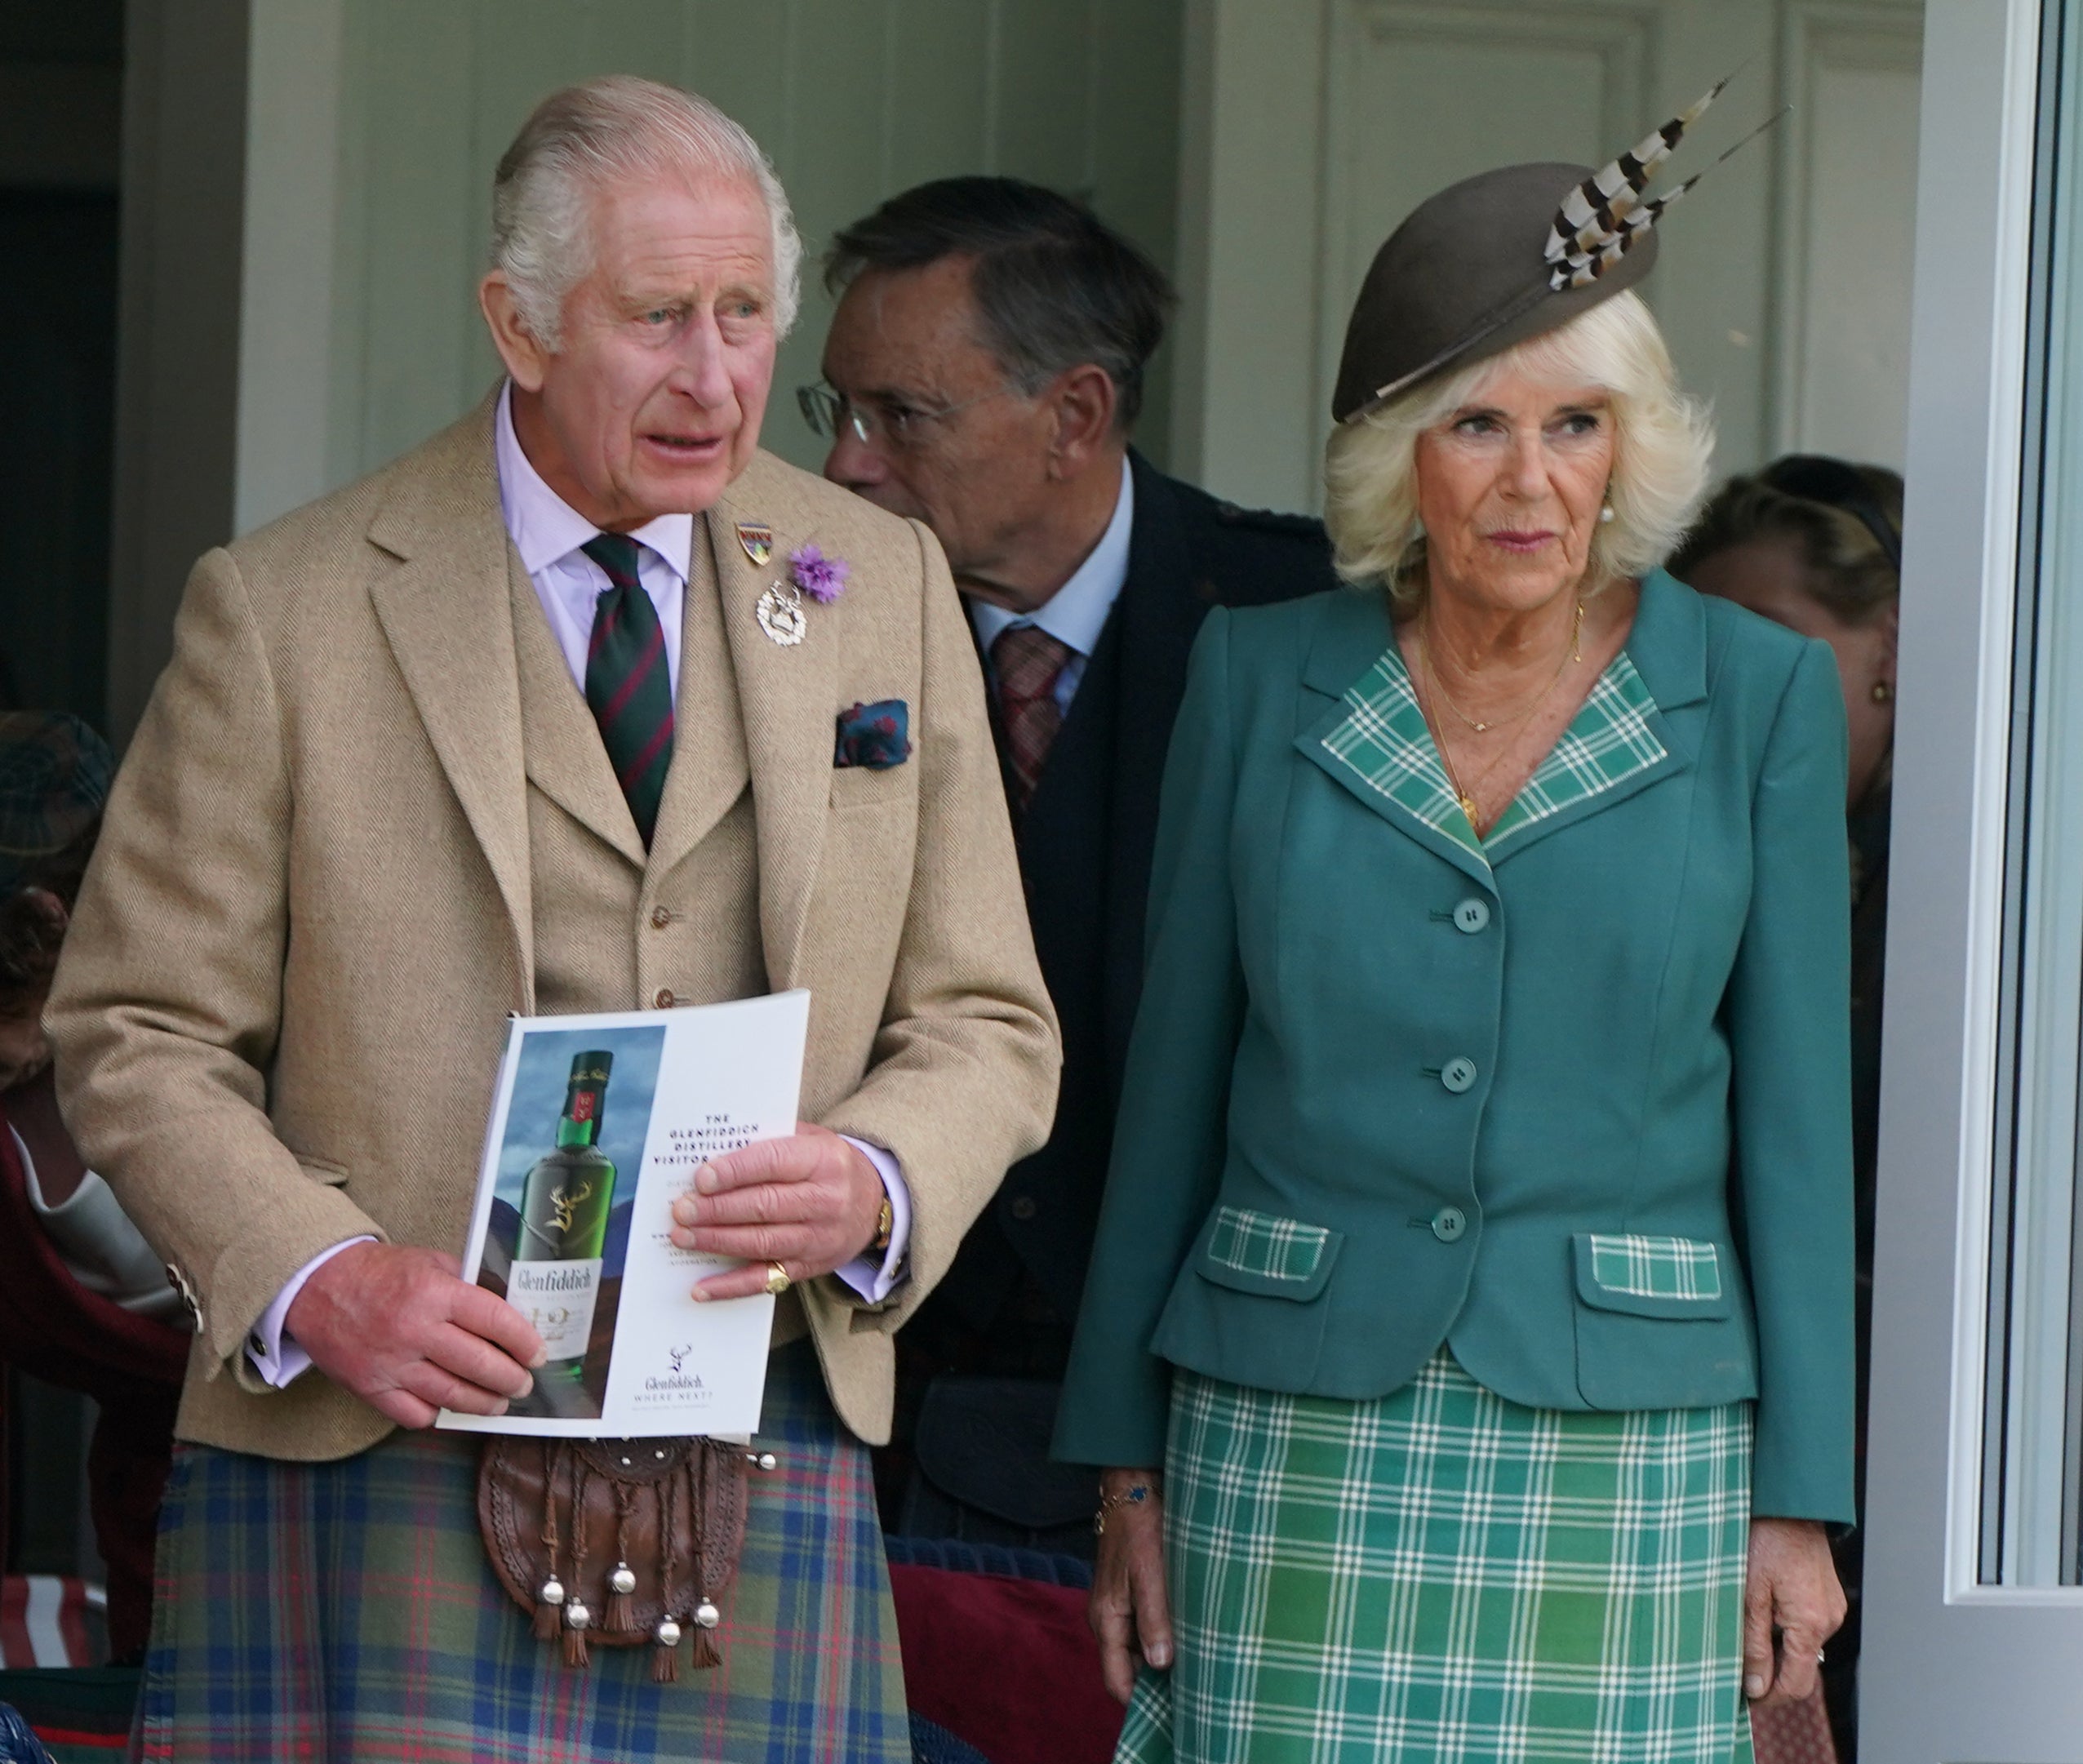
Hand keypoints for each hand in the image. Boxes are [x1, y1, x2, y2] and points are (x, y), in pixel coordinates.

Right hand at [284, 1242, 544, 1428]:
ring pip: (451, 1395)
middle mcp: (414, 1331)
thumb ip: (466, 1285)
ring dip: (483, 1403)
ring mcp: (391, 1363)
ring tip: (499, 1403)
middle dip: (510, 1379)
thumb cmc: (380, 1273)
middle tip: (524, 1384)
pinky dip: (437, 1414)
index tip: (538, 1354)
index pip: (494, 1320)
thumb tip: (508, 1313)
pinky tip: (450, 1407)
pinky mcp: (370, 1388)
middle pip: (478, 1364)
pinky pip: (414, 1414)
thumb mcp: (429, 1262)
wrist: (316, 1286)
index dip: (523, 1341)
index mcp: (434, 1293)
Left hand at [669, 1122, 882, 1300]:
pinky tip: (701, 1287)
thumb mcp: (811, 1139)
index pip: (774, 1163)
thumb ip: (769, 1141)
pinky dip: (731, 1286)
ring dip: (717, 1241)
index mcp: (824, 1160)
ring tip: (683, 1236)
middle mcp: (826, 1200)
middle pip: (765, 1205)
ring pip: (762, 1242)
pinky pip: (766, 1280)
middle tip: (682, 1209)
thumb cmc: (827, 1166)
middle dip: (717, 1209)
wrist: (874, 1204)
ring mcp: (818, 1238)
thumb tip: (712, 1153)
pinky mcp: (809, 1268)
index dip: (735, 1171)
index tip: (702, 1178)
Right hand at [1089, 1468, 1171, 1704]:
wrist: (1133, 1486)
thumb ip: (1155, 1620)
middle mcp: (1107, 1617)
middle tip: (1193, 1680)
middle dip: (1156, 1679)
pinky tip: (1187, 1628)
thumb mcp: (1150, 1574)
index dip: (1141, 1700)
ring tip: (1196, 1655)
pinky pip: (1143, 1626)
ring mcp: (1117, 1605)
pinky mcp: (1129, 1592)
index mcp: (1106, 1618)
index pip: (1117, 1680)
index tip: (1174, 1705)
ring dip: (1162, 1653)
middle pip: (1128, 1667)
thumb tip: (1162, 1665)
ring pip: (1138, 1647)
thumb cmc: (1140, 1527)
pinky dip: (1162, 1632)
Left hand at [1742, 1516, 1846, 1705]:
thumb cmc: (1764, 1540)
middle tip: (1737, 1673)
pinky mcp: (1828, 1597)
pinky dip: (1786, 1632)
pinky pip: (1808, 1627)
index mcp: (1810, 1624)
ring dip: (1777, 1652)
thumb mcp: (1748, 1593)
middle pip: (1802, 1669)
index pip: (1796, 1684)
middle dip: (1772, 1677)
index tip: (1743, 1700)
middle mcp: (1829, 1621)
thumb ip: (1753, 1643)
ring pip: (1803, 1648)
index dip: (1769, 1698)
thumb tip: (1755, 1687)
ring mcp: (1832, 1609)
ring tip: (1744, 1640)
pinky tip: (1762, 1616)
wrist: (1789, 1504)